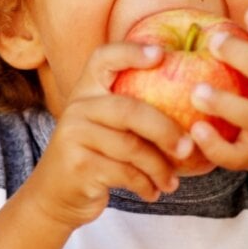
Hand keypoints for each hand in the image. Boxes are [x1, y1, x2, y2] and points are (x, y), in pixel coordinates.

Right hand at [23, 43, 194, 229]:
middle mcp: (77, 107)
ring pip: (131, 147)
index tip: (161, 54)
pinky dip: (145, 185)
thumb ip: (131, 110)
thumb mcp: (105, 126)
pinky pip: (125, 173)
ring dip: (159, 168)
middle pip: (129, 110)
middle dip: (165, 130)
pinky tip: (153, 192)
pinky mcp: (78, 166)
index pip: (104, 58)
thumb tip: (192, 103)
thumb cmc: (94, 156)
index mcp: (86, 90)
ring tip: (171, 182)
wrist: (55, 197)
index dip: (131, 51)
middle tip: (188, 148)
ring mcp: (74, 136)